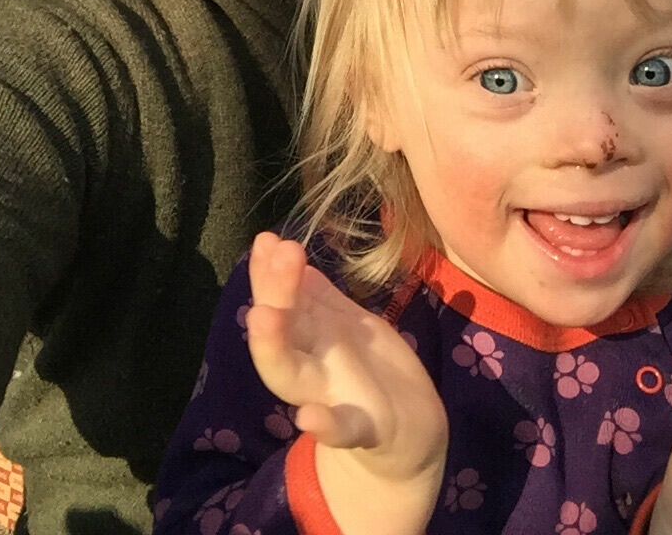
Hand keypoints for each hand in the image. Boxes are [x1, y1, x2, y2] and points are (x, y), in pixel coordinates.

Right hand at [246, 231, 446, 534]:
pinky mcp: (365, 429)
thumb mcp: (343, 324)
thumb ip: (315, 295)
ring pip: (293, 375)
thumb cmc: (367, 369)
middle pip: (282, 327)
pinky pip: (343, 430)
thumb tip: (279, 246)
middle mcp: (311, 364)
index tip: (265, 238)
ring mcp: (333, 396)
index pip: (283, 299)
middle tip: (274, 249)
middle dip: (274, 290)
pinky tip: (309, 418)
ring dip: (274, 347)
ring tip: (263, 316)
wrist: (409, 434)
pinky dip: (326, 426)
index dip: (269, 273)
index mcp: (310, 337)